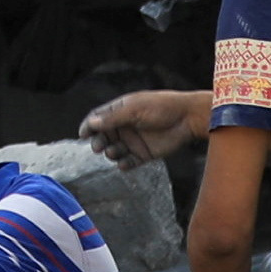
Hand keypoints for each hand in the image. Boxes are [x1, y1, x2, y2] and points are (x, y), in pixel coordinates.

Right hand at [83, 87, 212, 164]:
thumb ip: (112, 118)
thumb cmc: (160, 107)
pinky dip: (124, 164)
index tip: (83, 135)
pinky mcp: (144, 154)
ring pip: (115, 150)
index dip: (88, 126)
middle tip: (98, 147)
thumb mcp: (133, 109)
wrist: (187, 118)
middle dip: (99, 142)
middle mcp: (124, 126)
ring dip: (111, 153)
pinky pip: (130, 162)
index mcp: (119, 111)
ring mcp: (134, 141)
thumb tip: (91, 123)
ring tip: (115, 152)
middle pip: (103, 136)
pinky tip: (123, 164)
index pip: (98, 118)